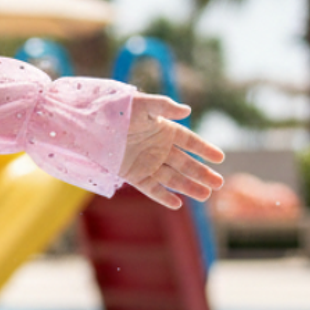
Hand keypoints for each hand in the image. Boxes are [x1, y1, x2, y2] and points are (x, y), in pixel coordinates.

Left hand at [120, 95, 225, 209]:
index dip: (205, 149)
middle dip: (202, 174)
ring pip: (173, 178)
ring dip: (189, 187)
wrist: (89, 125)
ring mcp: (147, 163)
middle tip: (219, 184)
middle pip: (186, 163)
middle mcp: (159, 148)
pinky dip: (163, 196)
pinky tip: (177, 204)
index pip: (190, 142)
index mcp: (164, 130)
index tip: (220, 158)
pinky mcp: (133, 175)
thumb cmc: (117, 110)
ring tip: (206, 196)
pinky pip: (151, 188)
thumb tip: (187, 111)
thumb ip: (165, 106)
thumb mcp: (142, 105)